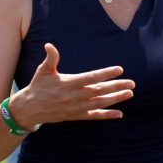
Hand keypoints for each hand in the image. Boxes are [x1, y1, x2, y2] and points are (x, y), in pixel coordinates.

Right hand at [10, 43, 134, 127]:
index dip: (106, 73)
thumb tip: (49, 45)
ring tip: (129, 94)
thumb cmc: (38, 86)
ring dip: (116, 99)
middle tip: (132, 83)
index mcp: (69, 83)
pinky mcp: (76, 116)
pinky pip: (94, 117)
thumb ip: (51, 58)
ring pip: (100, 103)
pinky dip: (107, 116)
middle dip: (117, 86)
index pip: (91, 77)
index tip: (119, 69)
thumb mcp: (43, 70)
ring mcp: (76, 107)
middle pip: (99, 91)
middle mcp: (74, 96)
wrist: (30, 109)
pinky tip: (119, 114)